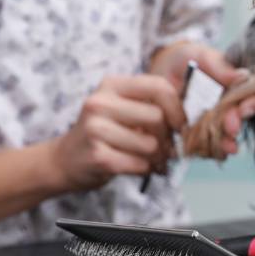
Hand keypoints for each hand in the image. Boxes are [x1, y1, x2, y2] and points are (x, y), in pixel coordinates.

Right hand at [48, 75, 184, 191]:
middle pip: (158, 118)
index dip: (178, 109)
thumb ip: (151, 104)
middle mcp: (100, 103)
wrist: (65, 160)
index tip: (179, 125)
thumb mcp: (122, 108)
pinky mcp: (98, 156)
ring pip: (151, 145)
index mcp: (112, 85)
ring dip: (157, 158)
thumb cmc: (104, 134)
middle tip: (165, 148)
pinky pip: (140, 165)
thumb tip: (189, 116)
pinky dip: (146, 170)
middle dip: (168, 138)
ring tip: (150, 159)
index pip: (160, 87)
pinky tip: (137, 167)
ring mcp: (96, 129)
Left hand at [150, 42, 254, 155]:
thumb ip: (220, 65)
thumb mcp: (200, 55)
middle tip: (231, 128)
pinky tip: (202, 150)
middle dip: (236, 125)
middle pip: (241, 121)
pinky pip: (205, 147)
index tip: (245, 109)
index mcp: (237, 87)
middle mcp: (230, 108)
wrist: (158, 72)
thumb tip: (244, 75)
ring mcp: (214, 123)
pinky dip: (205, 150)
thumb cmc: (183, 59)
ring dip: (226, 144)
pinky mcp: (198, 136)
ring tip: (225, 149)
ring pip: (225, 138)